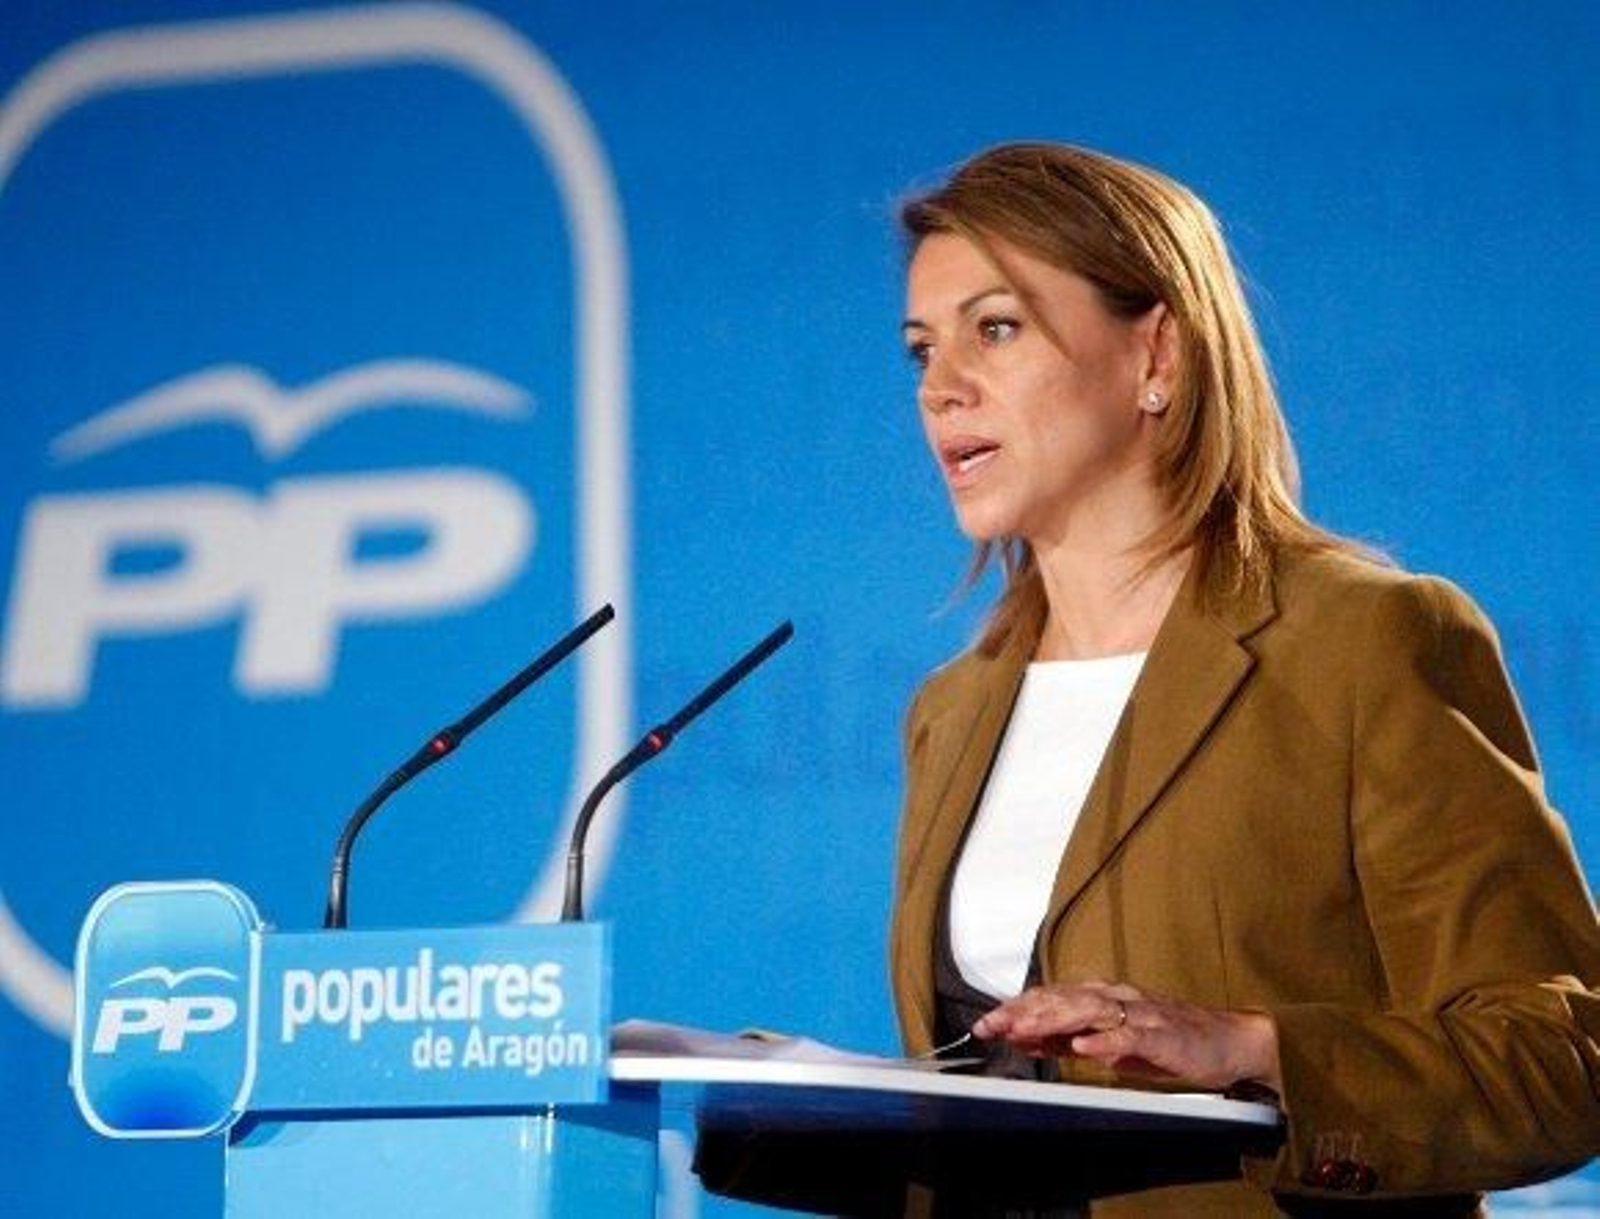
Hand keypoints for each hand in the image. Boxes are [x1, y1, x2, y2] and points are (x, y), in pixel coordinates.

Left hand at [971, 980, 1280, 1093]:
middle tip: (994, 1025)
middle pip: (1063, 998)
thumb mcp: (1109, 1044)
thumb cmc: (1169, 1042)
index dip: (1017, 1008)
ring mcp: (1141, 1013)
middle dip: (1025, 1011)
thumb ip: (1068, 1039)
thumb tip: (1023, 1039)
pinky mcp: (1164, 1034)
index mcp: (1103, 998)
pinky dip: (1106, 1041)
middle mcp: (1118, 998)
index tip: (986, 1023)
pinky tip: (1085, 1048)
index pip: (1052, 997)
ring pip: (1090, 1009)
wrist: (1229, 1043)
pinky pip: (1131, 1036)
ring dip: (1054, 1019)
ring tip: (1026, 1031)